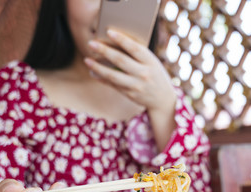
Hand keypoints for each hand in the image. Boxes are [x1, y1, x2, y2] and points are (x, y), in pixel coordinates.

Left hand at [84, 29, 176, 150]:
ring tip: (87, 60)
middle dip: (104, 51)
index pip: (135, 49)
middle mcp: (144, 73)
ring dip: (98, 67)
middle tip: (91, 44)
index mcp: (151, 62)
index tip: (109, 32)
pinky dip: (101, 78)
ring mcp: (136, 85)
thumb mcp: (152, 62)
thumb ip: (138, 55)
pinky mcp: (130, 94)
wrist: (163, 99)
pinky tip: (93, 72)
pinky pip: (112, 85)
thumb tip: (114, 44)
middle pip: (121, 60)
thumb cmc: (155, 74)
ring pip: (113, 75)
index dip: (122, 40)